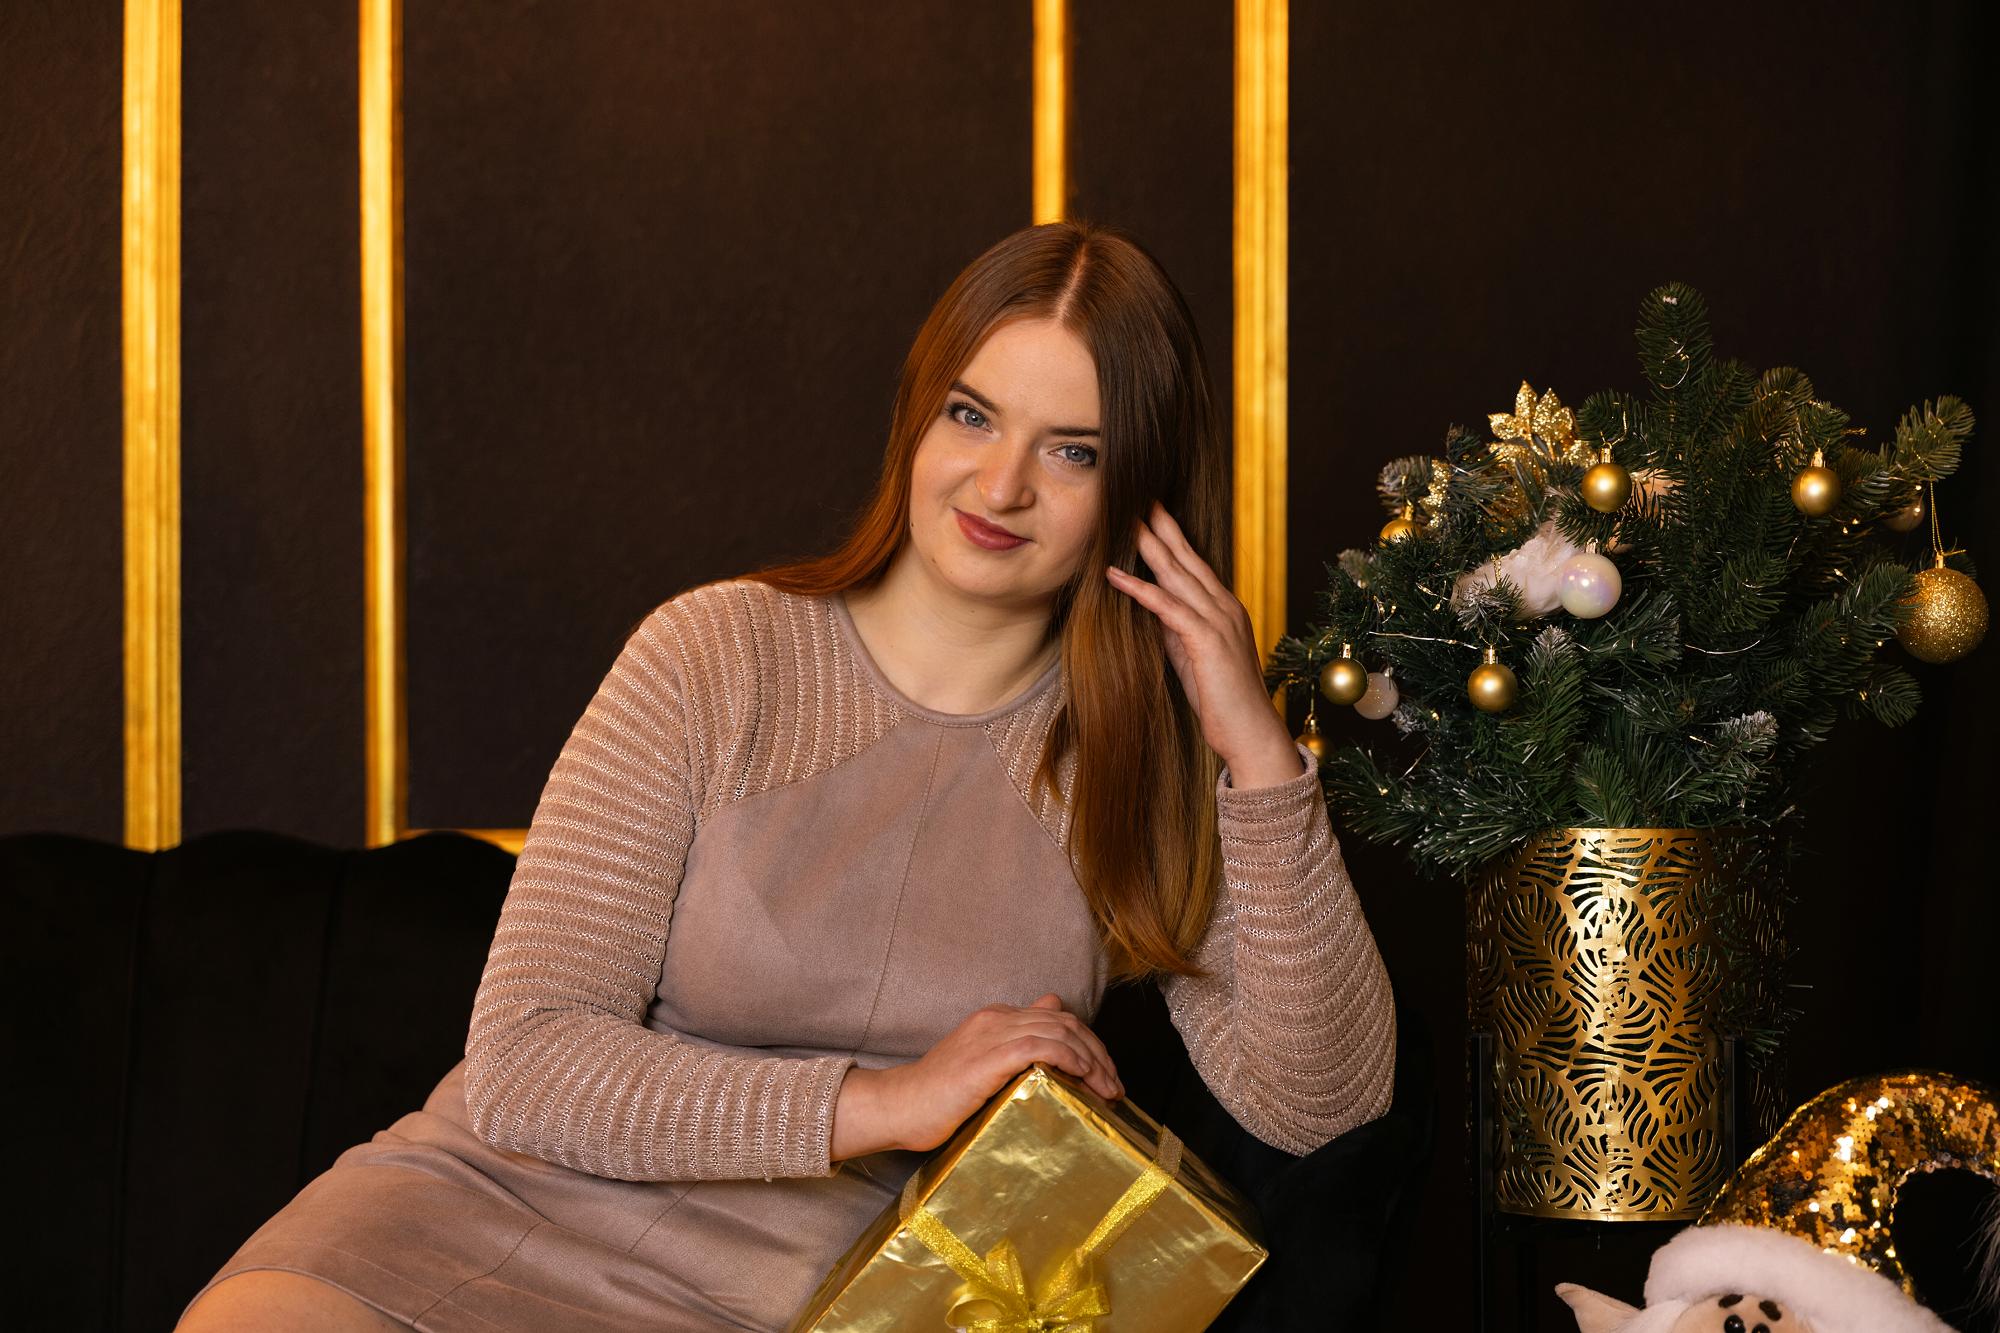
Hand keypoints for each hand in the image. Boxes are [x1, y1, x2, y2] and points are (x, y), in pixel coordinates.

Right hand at [832, 993, 1121, 1157]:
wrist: (898, 1106)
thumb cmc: (937, 1098)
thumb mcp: (980, 1067)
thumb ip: (1010, 1056)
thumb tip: (1048, 1055)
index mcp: (995, 1018)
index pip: (1057, 1016)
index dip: (1087, 1041)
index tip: (1103, 1074)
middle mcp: (997, 1018)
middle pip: (1066, 1021)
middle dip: (1099, 1052)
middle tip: (1114, 1086)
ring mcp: (993, 1035)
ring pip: (1060, 1031)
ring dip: (1093, 1060)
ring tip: (1108, 1090)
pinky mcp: (989, 1058)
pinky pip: (1042, 1046)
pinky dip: (1071, 1058)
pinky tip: (1085, 1077)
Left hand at [1105, 501, 1299, 784]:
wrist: (1250, 734)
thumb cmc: (1222, 702)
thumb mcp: (1192, 657)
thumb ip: (1175, 630)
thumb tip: (1149, 608)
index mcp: (1225, 609)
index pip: (1196, 565)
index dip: (1174, 538)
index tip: (1152, 515)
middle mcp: (1225, 607)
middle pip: (1188, 558)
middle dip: (1162, 528)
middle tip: (1138, 499)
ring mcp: (1219, 621)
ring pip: (1178, 575)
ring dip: (1149, 547)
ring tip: (1125, 523)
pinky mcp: (1206, 640)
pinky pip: (1167, 607)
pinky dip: (1139, 589)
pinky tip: (1114, 575)